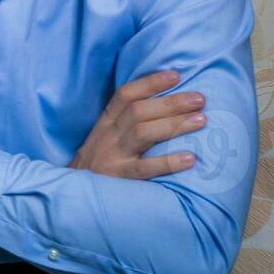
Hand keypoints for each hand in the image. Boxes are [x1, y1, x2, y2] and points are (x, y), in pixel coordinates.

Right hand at [70, 70, 205, 178]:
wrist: (73, 197)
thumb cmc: (98, 166)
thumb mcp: (104, 140)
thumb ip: (125, 124)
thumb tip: (164, 108)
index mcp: (105, 124)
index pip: (125, 95)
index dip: (150, 83)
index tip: (175, 75)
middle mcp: (108, 136)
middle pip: (138, 111)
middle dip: (171, 102)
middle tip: (199, 99)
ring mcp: (112, 156)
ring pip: (142, 133)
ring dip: (174, 124)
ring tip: (201, 120)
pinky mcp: (118, 178)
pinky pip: (144, 168)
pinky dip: (168, 162)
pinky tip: (189, 159)